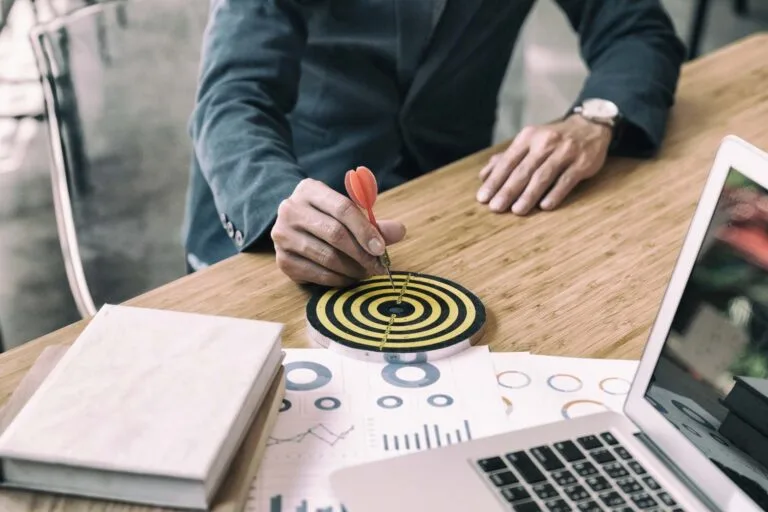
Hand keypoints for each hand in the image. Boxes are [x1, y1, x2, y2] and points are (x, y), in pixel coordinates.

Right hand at [271, 178, 405, 285]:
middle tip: (378, 266)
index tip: (381, 248)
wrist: (292, 225)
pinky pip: (317, 274)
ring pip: (326, 257)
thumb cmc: (325, 216)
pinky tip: (349, 277)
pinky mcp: (282, 260)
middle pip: (335, 234)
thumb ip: (372, 222)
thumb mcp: (346, 211)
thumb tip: (399, 231)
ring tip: (365, 272)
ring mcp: (283, 236)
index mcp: (309, 190)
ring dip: (352, 269)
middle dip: (362, 253)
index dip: (365, 230)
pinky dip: (338, 279)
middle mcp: (290, 210)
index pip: (342, 209)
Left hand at [477, 115, 611, 214]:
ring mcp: (565, 151)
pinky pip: (566, 180)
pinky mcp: (582, 162)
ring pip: (543, 176)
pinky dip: (555, 193)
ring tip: (517, 211)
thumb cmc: (553, 139)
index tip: (483, 198)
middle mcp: (545, 142)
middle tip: (495, 208)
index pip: (508, 161)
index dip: (495, 180)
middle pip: (523, 170)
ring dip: (529, 194)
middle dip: (507, 190)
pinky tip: (545, 206)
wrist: (590, 125)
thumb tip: (483, 176)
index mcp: (528, 137)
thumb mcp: (529, 141)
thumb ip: (506, 158)